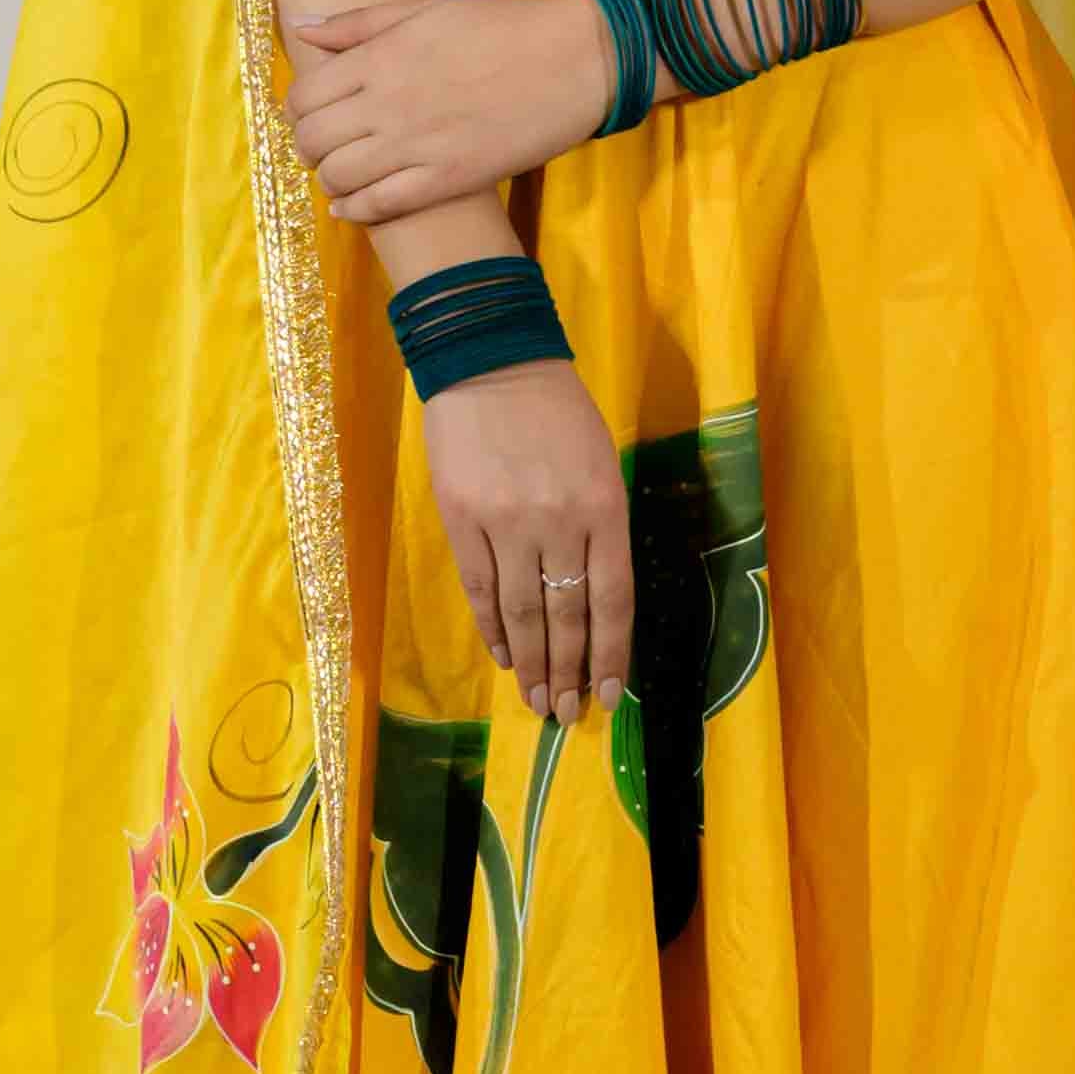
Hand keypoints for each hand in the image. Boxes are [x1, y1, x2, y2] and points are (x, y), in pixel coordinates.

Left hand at [288, 0, 613, 225]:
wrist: (574, 58)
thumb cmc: (500, 26)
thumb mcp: (425, 9)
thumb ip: (359, 23)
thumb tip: (300, 28)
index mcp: (381, 56)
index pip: (304, 96)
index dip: (297, 111)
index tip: (312, 114)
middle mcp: (388, 102)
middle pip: (312, 140)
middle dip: (308, 147)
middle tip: (325, 146)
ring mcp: (417, 144)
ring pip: (337, 177)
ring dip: (329, 179)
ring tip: (342, 174)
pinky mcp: (447, 178)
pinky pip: (378, 206)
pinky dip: (354, 211)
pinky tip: (352, 206)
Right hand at [420, 360, 630, 715]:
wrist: (490, 360)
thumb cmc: (557, 410)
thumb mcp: (600, 463)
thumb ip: (600, 528)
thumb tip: (594, 601)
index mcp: (604, 507)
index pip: (613, 600)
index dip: (611, 654)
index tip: (610, 694)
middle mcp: (558, 522)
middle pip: (566, 617)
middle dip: (568, 672)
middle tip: (567, 713)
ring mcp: (506, 523)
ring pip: (522, 613)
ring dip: (530, 664)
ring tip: (536, 701)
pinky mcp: (461, 519)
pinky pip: (480, 589)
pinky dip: (493, 629)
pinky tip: (503, 655)